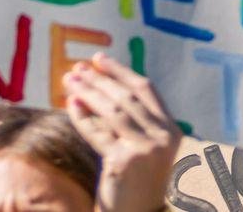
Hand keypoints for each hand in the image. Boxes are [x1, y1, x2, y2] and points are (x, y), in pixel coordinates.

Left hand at [62, 52, 180, 211]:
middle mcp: (164, 138)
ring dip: (88, 92)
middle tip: (77, 68)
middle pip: (126, 97)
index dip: (121, 71)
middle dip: (99, 79)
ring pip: (112, 111)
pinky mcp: (125, 162)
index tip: (98, 59)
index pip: (146, 90)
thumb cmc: (138, 183)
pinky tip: (70, 104)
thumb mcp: (144, 148)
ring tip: (69, 80)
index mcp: (172, 130)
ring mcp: (146, 150)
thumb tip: (93, 83)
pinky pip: (98, 132)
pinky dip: (82, 117)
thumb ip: (131, 120)